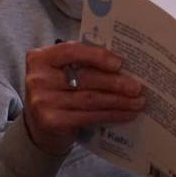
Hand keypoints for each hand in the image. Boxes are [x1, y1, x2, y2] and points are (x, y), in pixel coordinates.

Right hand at [24, 41, 143, 155]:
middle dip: (116, 83)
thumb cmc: (58, 90)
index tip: (119, 63)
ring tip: (138, 102)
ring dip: (118, 101)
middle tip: (138, 87)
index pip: (70, 50)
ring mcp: (42, 101)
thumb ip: (83, 62)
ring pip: (90, 99)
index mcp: (41, 57)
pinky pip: (88, 116)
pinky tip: (126, 114)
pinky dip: (110, 115)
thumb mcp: (63, 71)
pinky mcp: (51, 122)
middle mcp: (37, 78)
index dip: (96, 56)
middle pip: (85, 78)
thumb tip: (123, 63)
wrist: (39, 126)